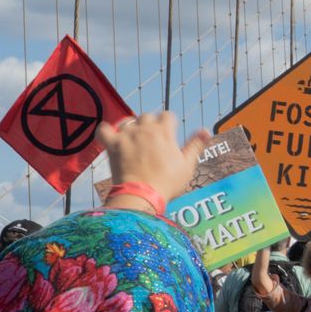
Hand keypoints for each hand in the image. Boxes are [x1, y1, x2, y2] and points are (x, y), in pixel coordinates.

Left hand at [97, 112, 211, 203]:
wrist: (142, 196)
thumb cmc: (167, 183)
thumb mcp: (187, 165)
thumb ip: (195, 145)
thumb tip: (206, 130)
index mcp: (165, 131)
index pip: (167, 115)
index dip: (169, 124)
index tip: (168, 136)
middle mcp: (145, 129)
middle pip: (147, 116)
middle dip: (150, 126)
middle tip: (151, 143)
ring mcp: (127, 135)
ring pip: (128, 121)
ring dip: (131, 129)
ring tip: (133, 143)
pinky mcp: (112, 145)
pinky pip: (104, 129)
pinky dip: (106, 132)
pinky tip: (111, 137)